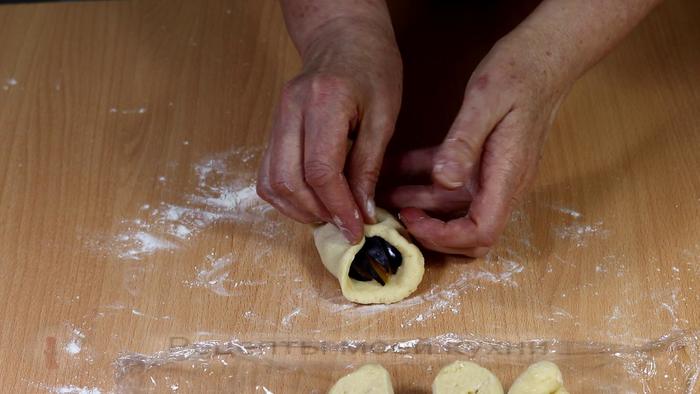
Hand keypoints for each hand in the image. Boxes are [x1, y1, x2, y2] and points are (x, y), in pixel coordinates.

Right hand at [257, 17, 401, 242]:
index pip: (320, 170)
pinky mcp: (272, 128)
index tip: (356, 228)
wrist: (342, 36)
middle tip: (344, 225)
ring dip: (298, 209)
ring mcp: (276, 119)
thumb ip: (370, 164)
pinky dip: (286, 196)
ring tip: (329, 216)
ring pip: (271, 181)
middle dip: (317, 212)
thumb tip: (362, 211)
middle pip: (287, 180)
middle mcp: (290, 110)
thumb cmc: (372, 67)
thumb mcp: (385, 114)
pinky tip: (312, 202)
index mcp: (323, 102)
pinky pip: (268, 173)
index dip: (338, 206)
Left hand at [386, 30, 570, 255]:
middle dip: (430, 231)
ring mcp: (495, 174)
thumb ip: (463, 143)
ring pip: (453, 206)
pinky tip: (396, 167)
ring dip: (418, 204)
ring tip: (382, 192)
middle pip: (470, 233)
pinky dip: (424, 178)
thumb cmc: (519, 73)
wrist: (545, 55)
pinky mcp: (485, 161)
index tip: (412, 220)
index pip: (481, 233)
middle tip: (395, 214)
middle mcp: (503, 183)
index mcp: (507, 176)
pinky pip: (452, 180)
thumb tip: (443, 181)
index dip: (445, 238)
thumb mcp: (485, 101)